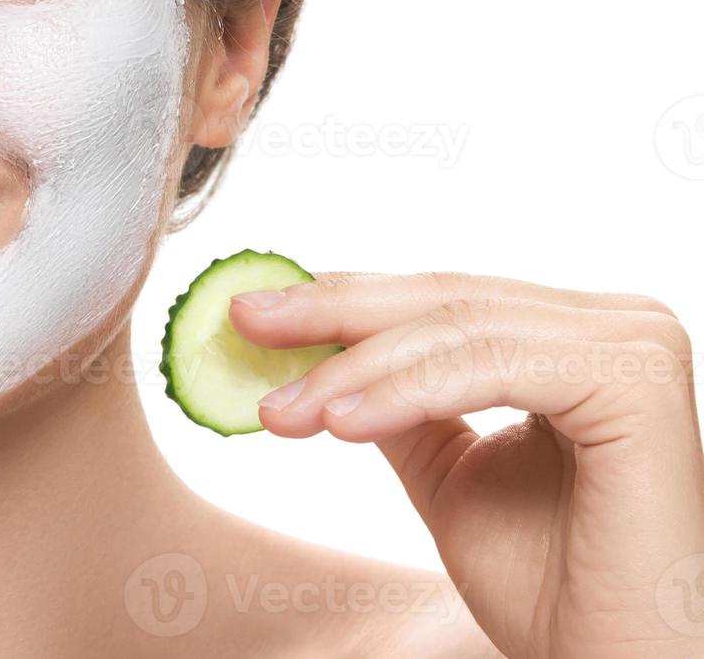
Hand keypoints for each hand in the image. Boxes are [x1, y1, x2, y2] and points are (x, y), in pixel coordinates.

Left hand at [233, 272, 703, 658]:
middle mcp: (616, 327)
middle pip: (444, 299)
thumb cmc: (549, 587)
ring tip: (283, 409)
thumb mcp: (447, 472)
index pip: (441, 298)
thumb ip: (397, 402)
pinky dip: (406, 388)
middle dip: (331, 315)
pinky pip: (493, 364)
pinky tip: (342, 422)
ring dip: (353, 368)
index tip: (254, 313)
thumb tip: (313, 347)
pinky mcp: (637, 383)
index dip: (342, 300)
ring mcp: (634, 347)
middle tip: (246, 323)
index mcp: (575, 339)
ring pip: (457, 328)